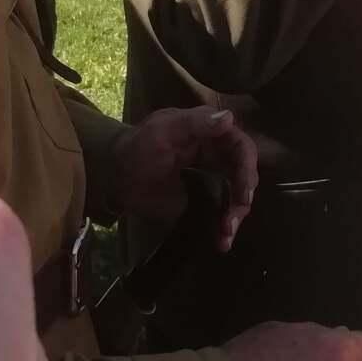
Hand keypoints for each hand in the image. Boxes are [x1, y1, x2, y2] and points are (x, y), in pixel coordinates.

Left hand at [105, 108, 257, 249]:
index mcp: (209, 131)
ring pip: (236, 194)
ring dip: (235, 215)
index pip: (241, 146)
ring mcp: (210, 176)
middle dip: (242, 198)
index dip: (247, 168)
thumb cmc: (136, 149)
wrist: (114, 177)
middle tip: (232, 220)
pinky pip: (222, 210)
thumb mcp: (161, 131)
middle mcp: (215, 152)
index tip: (243, 193)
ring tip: (225, 236)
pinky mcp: (203, 197)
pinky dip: (225, 226)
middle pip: (244, 173)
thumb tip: (229, 118)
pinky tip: (222, 241)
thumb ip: (195, 124)